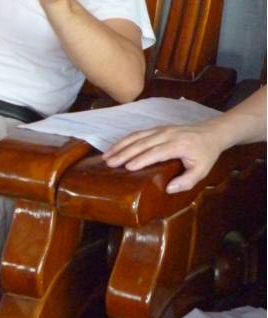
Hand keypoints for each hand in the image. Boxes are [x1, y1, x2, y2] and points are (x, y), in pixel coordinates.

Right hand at [102, 124, 223, 192]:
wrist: (211, 132)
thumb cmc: (205, 154)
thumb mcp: (202, 170)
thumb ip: (187, 181)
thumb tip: (168, 189)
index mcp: (178, 145)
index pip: (156, 152)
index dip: (142, 159)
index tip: (128, 167)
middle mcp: (166, 135)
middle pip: (142, 143)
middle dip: (124, 153)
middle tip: (109, 163)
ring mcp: (160, 129)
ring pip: (136, 137)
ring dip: (120, 146)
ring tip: (106, 156)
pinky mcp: (156, 128)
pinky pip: (137, 133)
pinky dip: (124, 140)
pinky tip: (115, 147)